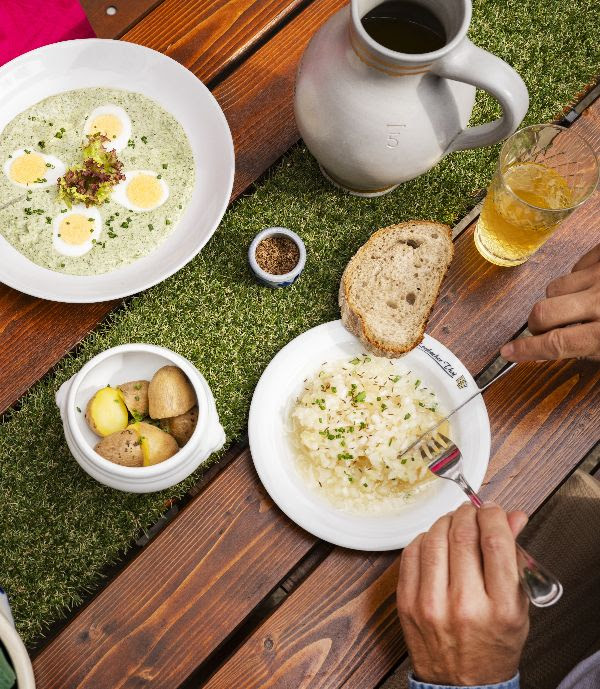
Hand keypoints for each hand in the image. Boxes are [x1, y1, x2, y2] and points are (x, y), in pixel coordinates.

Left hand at [397, 503, 529, 685]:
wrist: (462, 685)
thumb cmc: (493, 645)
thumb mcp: (517, 606)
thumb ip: (514, 558)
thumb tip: (514, 517)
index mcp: (499, 608)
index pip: (495, 542)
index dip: (493, 516)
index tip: (493, 510)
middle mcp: (464, 605)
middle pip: (462, 534)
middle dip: (468, 513)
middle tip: (472, 511)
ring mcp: (430, 604)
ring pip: (434, 538)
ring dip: (446, 521)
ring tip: (454, 522)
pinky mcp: (406, 602)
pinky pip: (411, 552)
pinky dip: (425, 538)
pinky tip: (434, 541)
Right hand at [501, 244, 599, 360]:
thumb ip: (585, 350)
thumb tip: (543, 353)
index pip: (557, 343)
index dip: (528, 350)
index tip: (508, 352)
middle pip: (543, 312)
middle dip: (536, 323)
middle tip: (544, 329)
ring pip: (555, 288)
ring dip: (558, 299)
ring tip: (579, 304)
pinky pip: (575, 266)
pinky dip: (578, 277)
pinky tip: (593, 285)